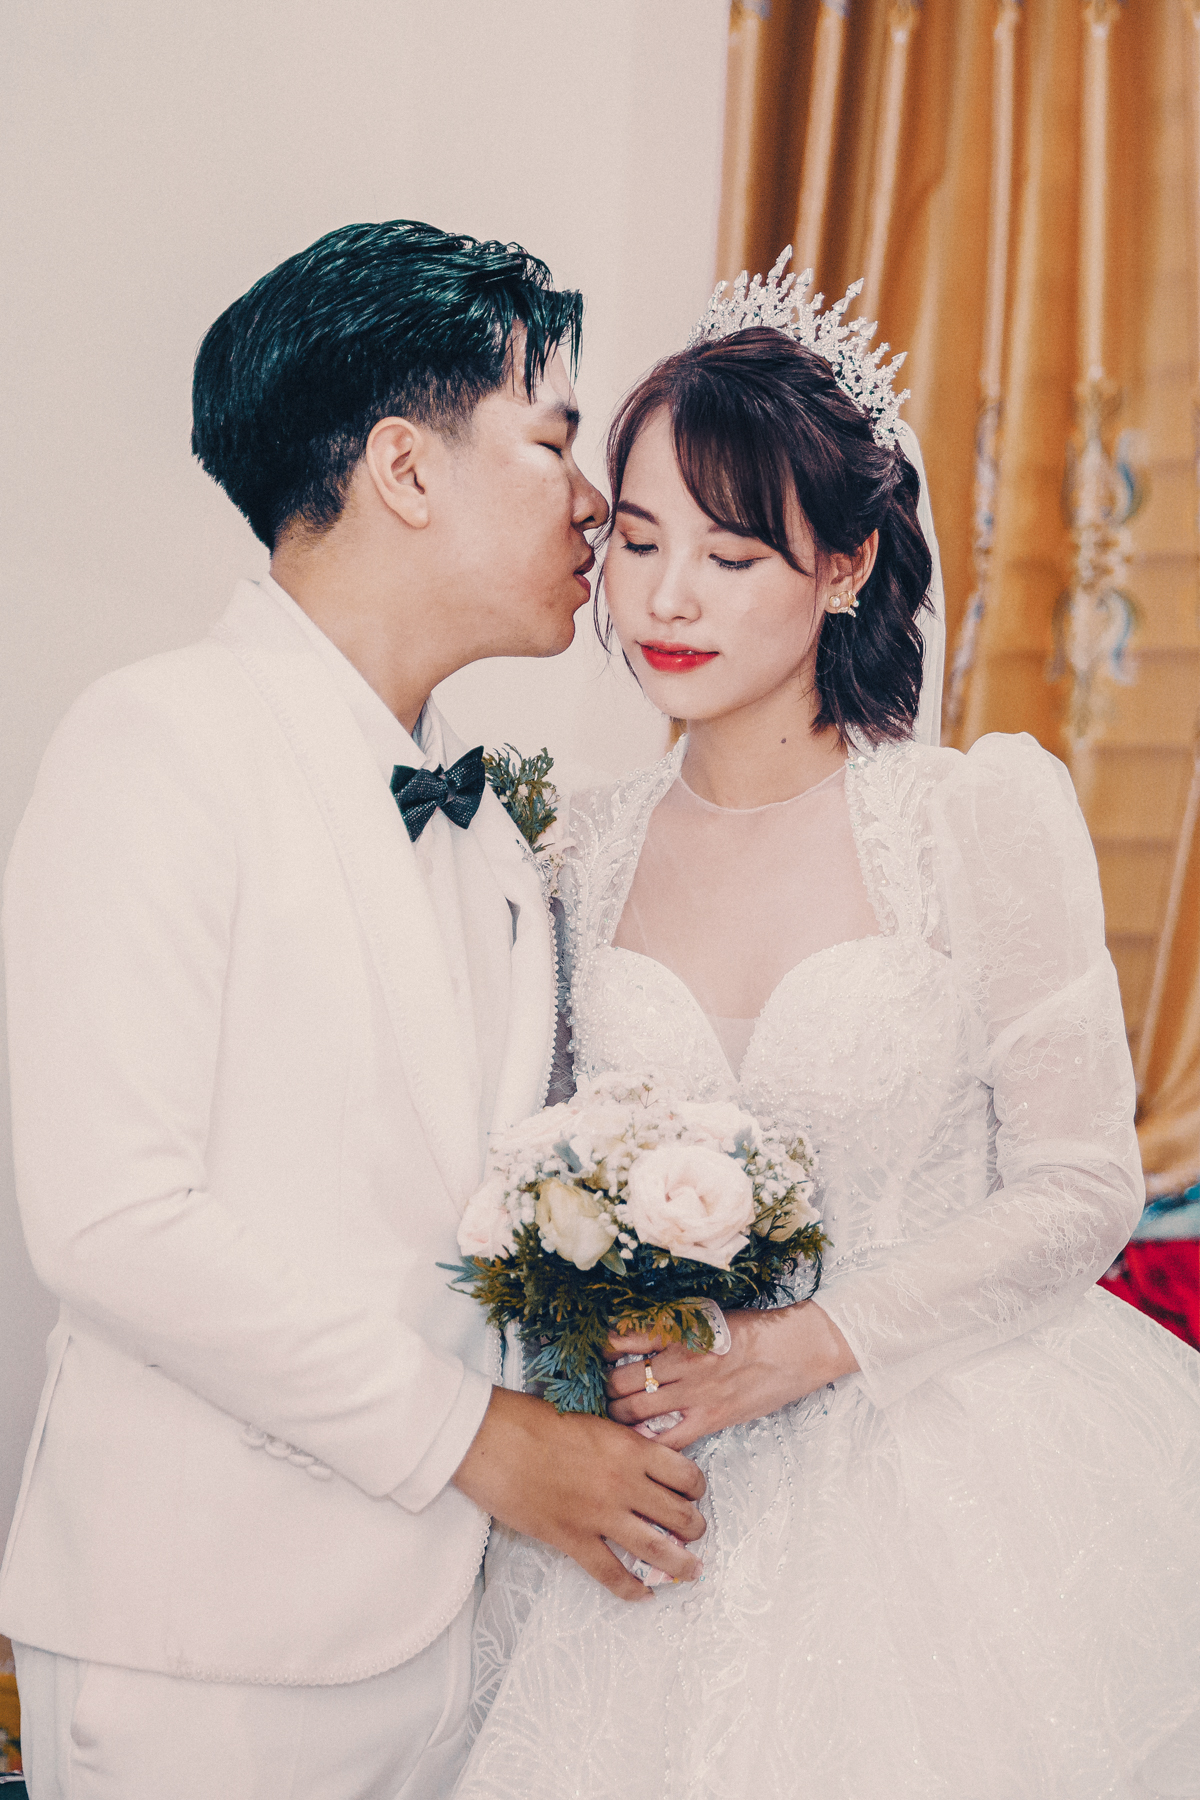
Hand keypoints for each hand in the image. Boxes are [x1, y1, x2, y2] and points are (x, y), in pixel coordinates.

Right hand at [452, 1386, 706, 1601]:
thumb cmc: (531, 1419)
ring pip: (657, 1548)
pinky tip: (643, 1595)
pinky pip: (611, 1573)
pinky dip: (632, 1589)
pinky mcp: (572, 1539)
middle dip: (694, 1527)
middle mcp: (623, 1483)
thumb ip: (616, 1442)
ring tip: (691, 1569)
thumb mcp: (588, 1419)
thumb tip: (633, 1458)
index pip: (684, 1473)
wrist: (489, 1437)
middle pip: (680, 1514)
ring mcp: (599, 1515)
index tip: (693, 1493)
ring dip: (680, 1562)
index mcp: (629, 1447)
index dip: (695, 1487)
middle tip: (694, 1532)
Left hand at [604, 1302, 858, 1450]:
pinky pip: (669, 1439)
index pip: (623, 1340)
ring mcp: (695, 1393)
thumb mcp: (709, 1316)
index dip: (601, 1350)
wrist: (798, 1346)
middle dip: (603, 1388)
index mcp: (679, 1330)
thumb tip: (636, 1337)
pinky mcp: (712, 1418)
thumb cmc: (755, 1328)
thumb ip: (674, 1327)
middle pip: (622, 1380)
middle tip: (596, 1392)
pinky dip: (648, 1443)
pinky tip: (636, 1444)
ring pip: (636, 1411)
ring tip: (611, 1416)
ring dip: (617, 1415)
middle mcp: (681, 1361)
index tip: (592, 1356)